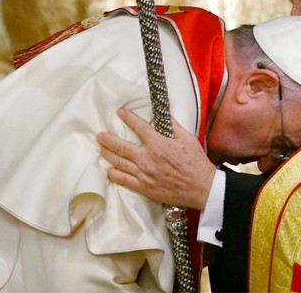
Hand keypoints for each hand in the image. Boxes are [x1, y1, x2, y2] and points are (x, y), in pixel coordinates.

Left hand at [97, 107, 215, 210]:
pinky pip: (123, 180)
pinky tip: (109, 170)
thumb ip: (173, 126)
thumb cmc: (196, 162)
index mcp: (158, 143)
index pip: (138, 126)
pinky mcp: (143, 187)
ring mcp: (143, 174)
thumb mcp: (188, 138)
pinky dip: (113, 174)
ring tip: (101, 149)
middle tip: (100, 135)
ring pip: (118, 163)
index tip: (120, 112)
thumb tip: (163, 115)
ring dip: (107, 154)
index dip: (128, 117)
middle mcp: (147, 158)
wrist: (200, 187)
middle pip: (121, 146)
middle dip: (108, 139)